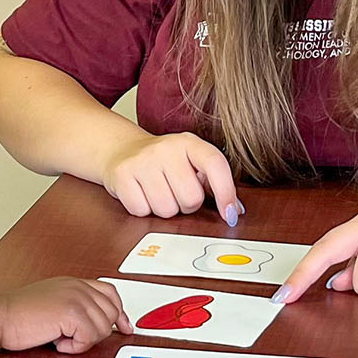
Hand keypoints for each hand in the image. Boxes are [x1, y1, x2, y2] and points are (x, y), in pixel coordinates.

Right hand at [0, 277, 130, 352]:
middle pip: (111, 313)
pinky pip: (90, 338)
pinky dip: (75, 347)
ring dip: (83, 341)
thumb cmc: (18, 314)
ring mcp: (76, 298)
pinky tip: (58, 343)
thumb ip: (74, 305)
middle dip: (97, 332)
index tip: (124, 328)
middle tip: (74, 339)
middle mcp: (78, 287)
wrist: (0, 316)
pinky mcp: (72, 313)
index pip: (110, 293)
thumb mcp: (51, 301)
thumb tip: (95, 323)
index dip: (120, 313)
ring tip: (60, 339)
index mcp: (74, 283)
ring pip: (103, 328)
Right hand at [101, 131, 243, 223]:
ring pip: (166, 210)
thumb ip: (215, 183)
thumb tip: (235, 211)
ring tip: (159, 192)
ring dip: (166, 209)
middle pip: (191, 198)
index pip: (215, 164)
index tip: (230, 215)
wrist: (122, 150)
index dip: (226, 192)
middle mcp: (166, 148)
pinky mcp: (122, 175)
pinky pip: (142, 211)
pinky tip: (142, 194)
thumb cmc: (165, 163)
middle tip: (177, 192)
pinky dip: (144, 209)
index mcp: (189, 142)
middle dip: (187, 205)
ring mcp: (142, 160)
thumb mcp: (191, 162)